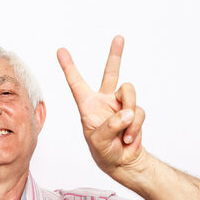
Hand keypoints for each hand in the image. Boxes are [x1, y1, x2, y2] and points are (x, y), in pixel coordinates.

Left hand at [57, 35, 145, 177]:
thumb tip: (126, 112)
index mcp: (88, 105)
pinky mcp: (134, 111)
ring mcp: (120, 105)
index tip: (60, 51)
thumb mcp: (99, 142)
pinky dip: (135, 126)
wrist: (122, 161)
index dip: (69, 67)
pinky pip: (138, 112)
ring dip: (129, 114)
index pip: (76, 83)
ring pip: (129, 93)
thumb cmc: (104, 151)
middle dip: (115, 55)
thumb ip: (110, 126)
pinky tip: (129, 138)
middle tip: (118, 38)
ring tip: (124, 133)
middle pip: (111, 73)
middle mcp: (104, 101)